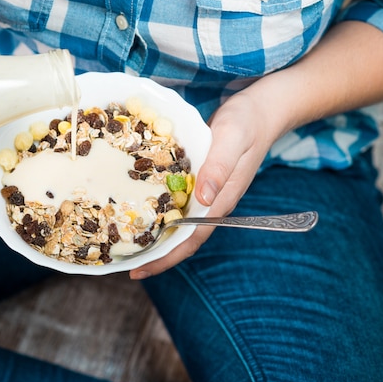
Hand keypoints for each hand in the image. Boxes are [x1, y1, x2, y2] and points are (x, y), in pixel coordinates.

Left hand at [129, 92, 277, 278]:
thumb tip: (203, 198)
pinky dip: (159, 211)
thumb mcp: (231, 139)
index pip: (191, 238)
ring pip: (178, 223)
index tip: (140, 270)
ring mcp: (206, 194)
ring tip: (126, 243)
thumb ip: (219, 167)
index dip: (167, 257)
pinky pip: (177, 204)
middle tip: (122, 263)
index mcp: (220, 200)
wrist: (260, 111)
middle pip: (182, 238)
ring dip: (155, 236)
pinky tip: (140, 209)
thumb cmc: (247, 123)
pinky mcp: (199, 181)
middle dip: (155, 254)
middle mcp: (212, 202)